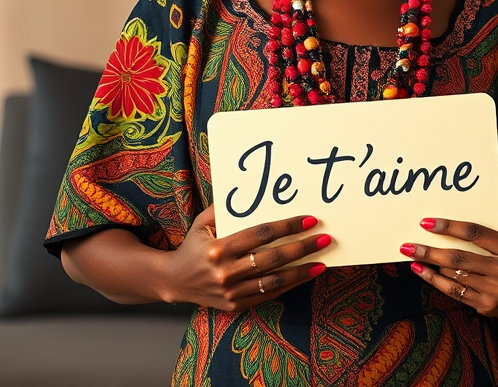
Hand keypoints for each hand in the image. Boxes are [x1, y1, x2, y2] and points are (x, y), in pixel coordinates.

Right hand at [161, 204, 329, 310]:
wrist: (174, 281)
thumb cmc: (192, 245)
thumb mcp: (202, 222)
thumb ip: (224, 208)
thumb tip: (249, 192)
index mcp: (218, 248)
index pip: (260, 235)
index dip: (286, 226)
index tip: (308, 219)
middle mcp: (225, 272)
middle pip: (272, 258)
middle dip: (301, 247)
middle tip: (323, 238)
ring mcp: (231, 292)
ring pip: (274, 281)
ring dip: (301, 271)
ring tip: (322, 262)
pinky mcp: (235, 306)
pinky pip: (268, 295)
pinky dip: (288, 286)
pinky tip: (304, 276)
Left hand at [399, 208, 497, 316]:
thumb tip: (483, 197)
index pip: (475, 233)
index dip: (449, 227)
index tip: (426, 223)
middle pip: (460, 258)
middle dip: (430, 251)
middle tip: (408, 244)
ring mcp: (497, 292)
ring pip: (455, 275)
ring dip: (430, 264)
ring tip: (411, 253)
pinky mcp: (487, 306)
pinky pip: (454, 291)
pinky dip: (434, 280)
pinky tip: (420, 270)